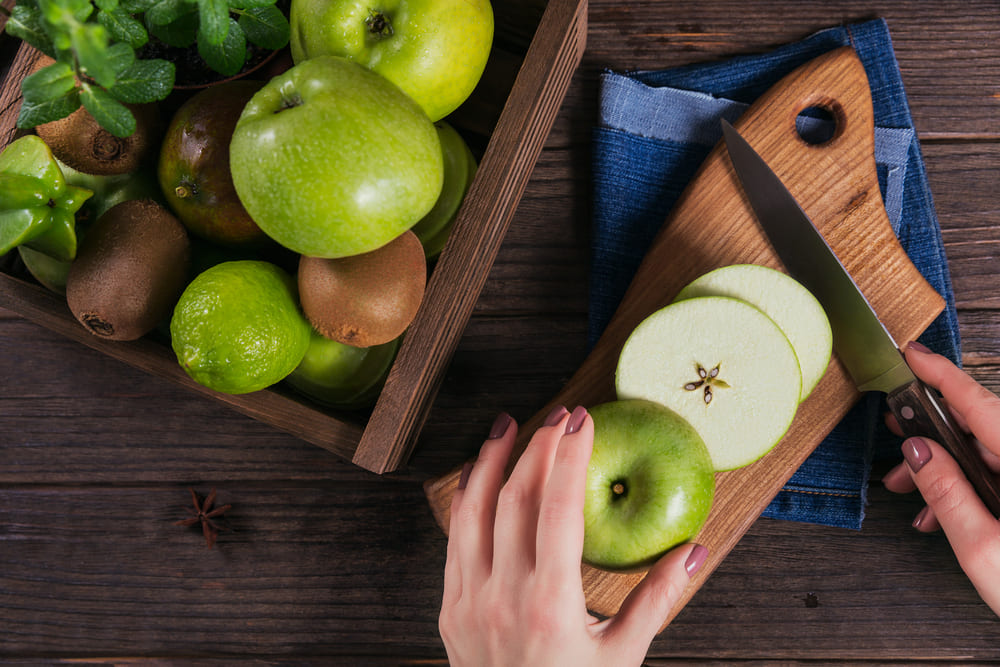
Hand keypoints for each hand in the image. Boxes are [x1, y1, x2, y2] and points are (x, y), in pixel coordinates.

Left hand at [440, 405, 707, 666]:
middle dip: (538, 449)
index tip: (581, 422)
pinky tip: (478, 476)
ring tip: (507, 425)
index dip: (568, 458)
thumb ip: (656, 600)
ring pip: (473, 512)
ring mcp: (469, 602)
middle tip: (559, 417)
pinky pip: (455, 540)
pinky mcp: (450, 610)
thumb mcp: (624, 658)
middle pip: (515, 500)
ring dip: (491, 462)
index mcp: (550, 606)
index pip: (556, 509)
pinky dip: (467, 500)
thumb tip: (694, 551)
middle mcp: (502, 597)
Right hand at [882, 341, 999, 613]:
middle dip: (931, 433)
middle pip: (980, 429)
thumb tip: (917, 450)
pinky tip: (939, 512)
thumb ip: (945, 493)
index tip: (911, 355)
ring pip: (986, 454)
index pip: (979, 404)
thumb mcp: (982, 548)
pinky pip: (998, 475)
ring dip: (944, 467)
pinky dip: (966, 486)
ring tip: (909, 491)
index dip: (941, 375)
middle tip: (895, 430)